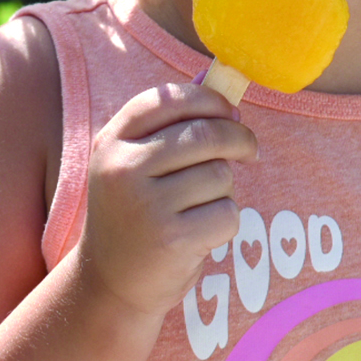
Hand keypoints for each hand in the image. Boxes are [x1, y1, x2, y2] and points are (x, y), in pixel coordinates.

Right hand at [77, 83, 257, 319]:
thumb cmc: (132, 215)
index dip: (210, 100)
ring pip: (220, 175)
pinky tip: (200, 234)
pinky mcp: (172, 239)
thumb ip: (172, 121)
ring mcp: (146, 205)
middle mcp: (123, 169)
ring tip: (199, 207)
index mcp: (112, 142)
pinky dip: (225, 222)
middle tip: (251, 149)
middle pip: (206, 134)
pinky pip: (227, 212)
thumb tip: (216, 74)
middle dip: (238, 139)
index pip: (170, 99)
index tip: (231, 112)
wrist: (109, 286)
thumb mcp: (135, 163)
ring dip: (224, 189)